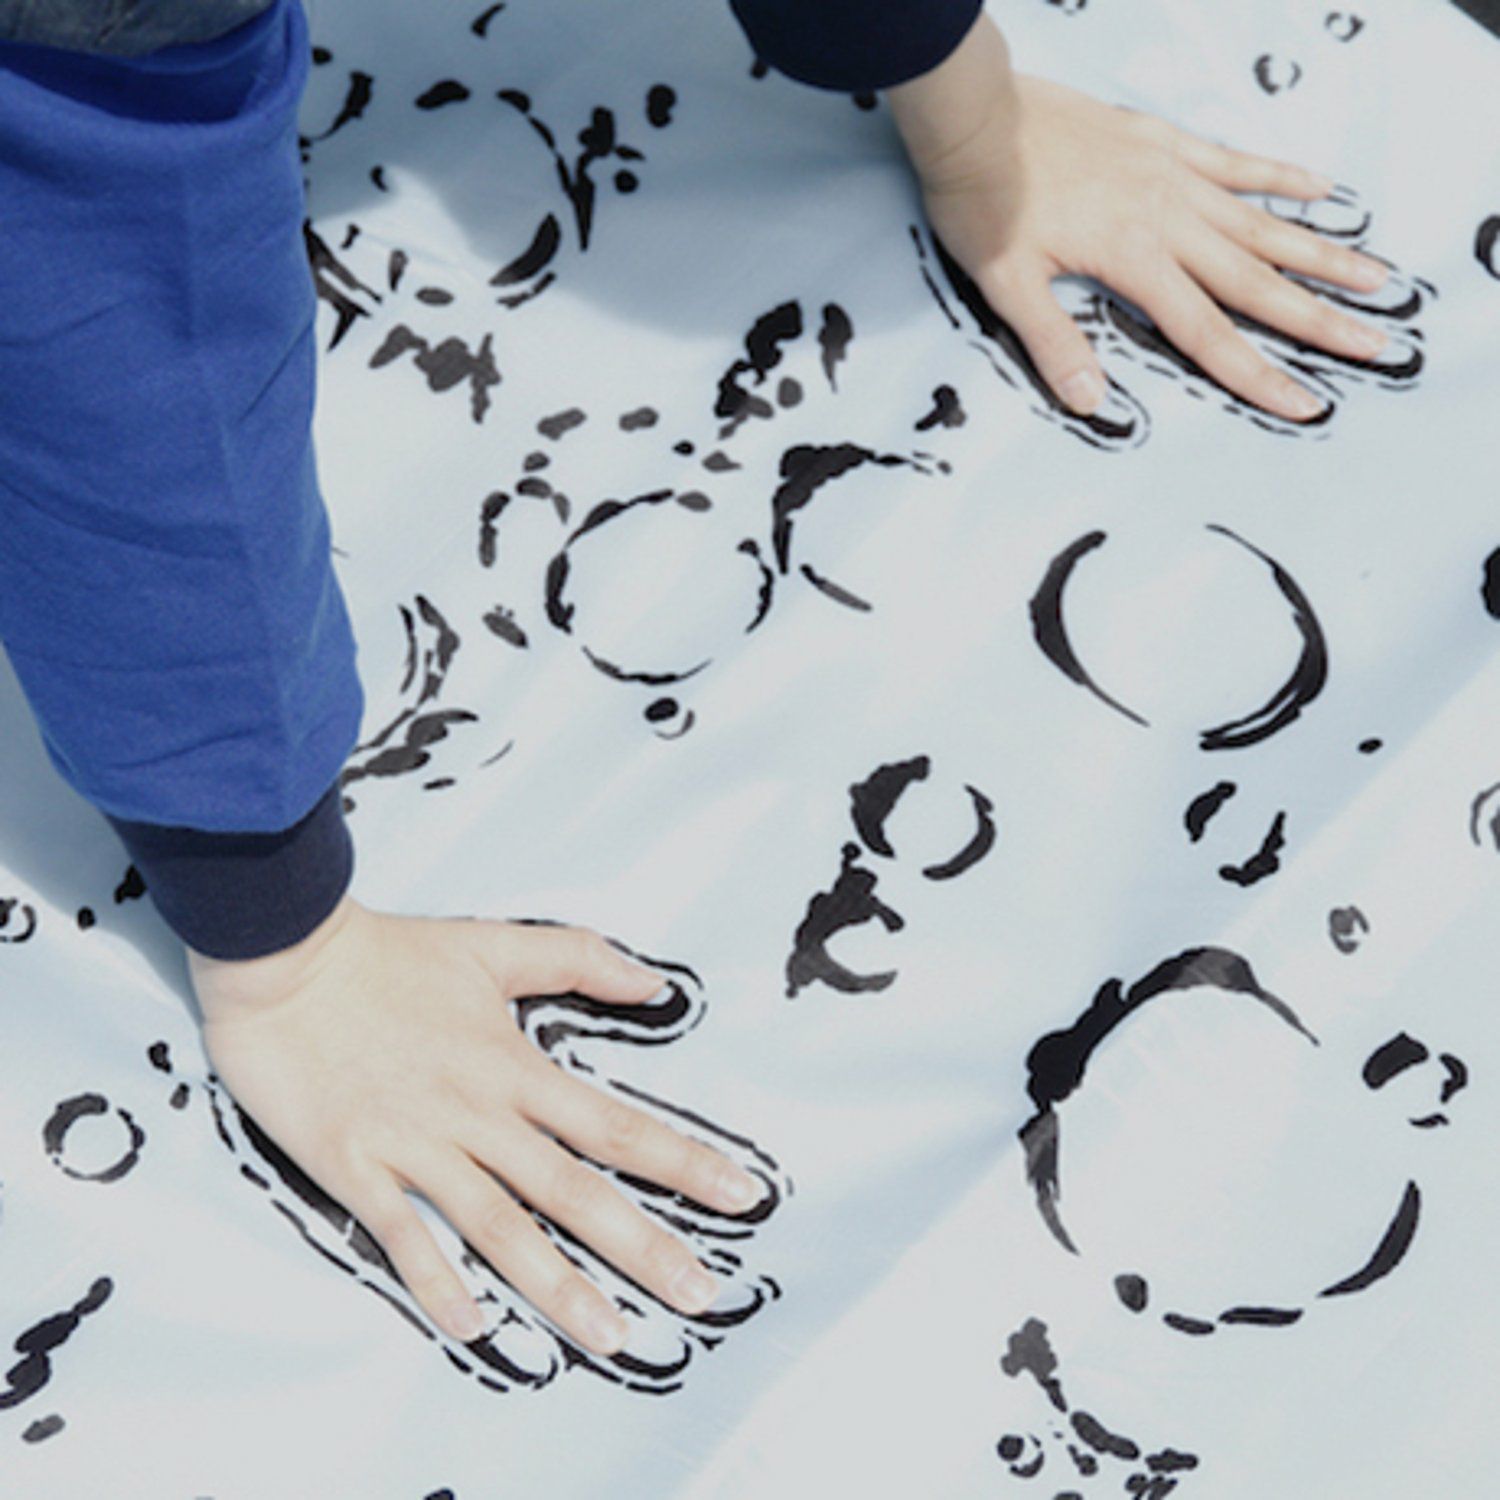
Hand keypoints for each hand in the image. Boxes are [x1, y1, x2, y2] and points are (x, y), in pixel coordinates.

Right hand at [188, 896, 765, 1352]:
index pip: (616, 1124)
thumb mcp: (494, 946)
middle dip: (643, 1246)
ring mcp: (417, 1145)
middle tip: (701, 1294)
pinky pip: (402, 1235)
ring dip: (559, 1285)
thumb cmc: (391, 952)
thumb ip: (578, 960)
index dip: (683, 1160)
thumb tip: (655, 981)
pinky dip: (437, 1281)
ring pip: (500, 1227)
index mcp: (514, 1066)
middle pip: (574, 1191)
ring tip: (612, 1337)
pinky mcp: (355, 1165)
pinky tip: (475, 1327)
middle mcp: (478, 1115)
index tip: (742, 1194)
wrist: (285, 953)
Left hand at [887, 15, 1391, 420]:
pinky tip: (1320, 188)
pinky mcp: (1165, 142)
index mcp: (1135, 261)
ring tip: (1373, 275)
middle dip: (1317, 320)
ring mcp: (1174, 177)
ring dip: (1319, 253)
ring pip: (1262, 223)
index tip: (1305, 402)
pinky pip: (1235, 162)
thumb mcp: (1008, 286)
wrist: (977, 120)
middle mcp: (1169, 220)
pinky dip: (1279, 176)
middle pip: (1257, 282)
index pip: (1208, 333)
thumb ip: (1054, 343)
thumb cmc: (986, 204)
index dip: (1258, 373)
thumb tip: (1090, 402)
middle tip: (1375, 343)